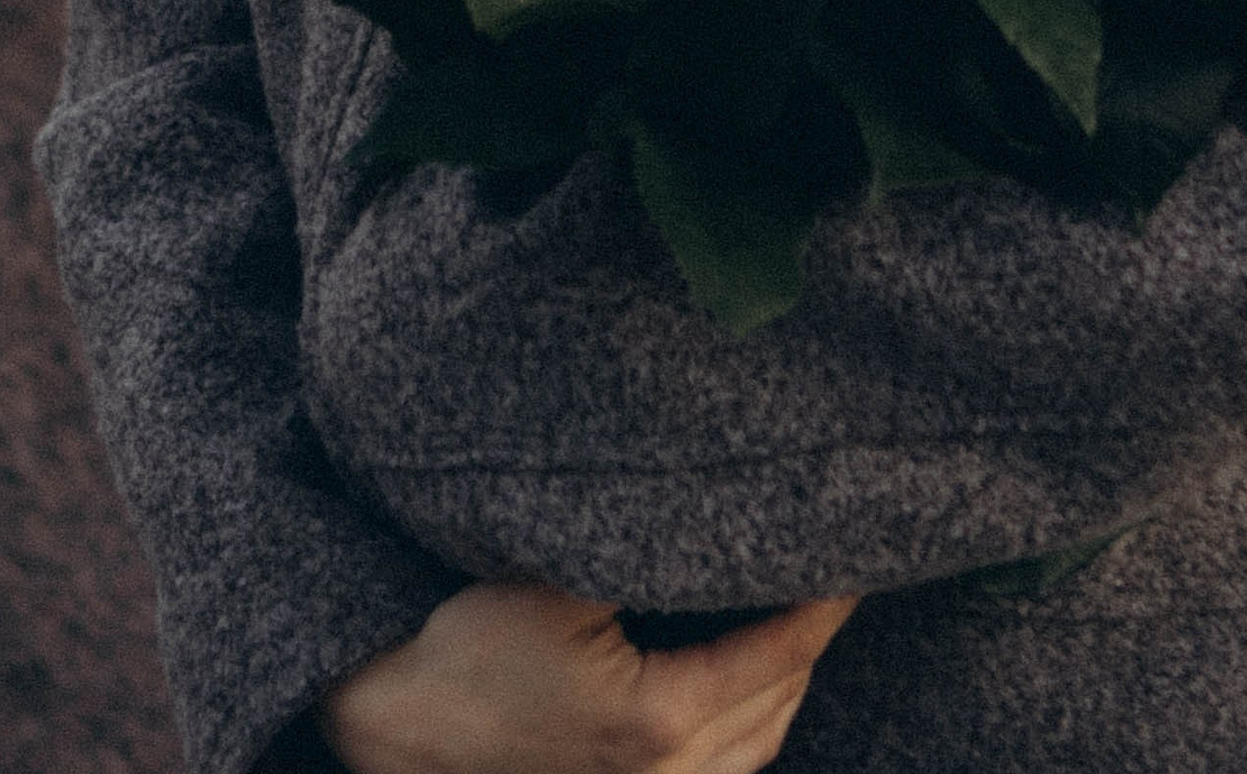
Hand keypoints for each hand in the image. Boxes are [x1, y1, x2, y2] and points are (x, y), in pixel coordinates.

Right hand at [316, 579, 857, 773]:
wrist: (388, 716)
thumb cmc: (466, 636)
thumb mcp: (562, 576)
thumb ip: (650, 548)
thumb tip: (717, 498)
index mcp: (657, 722)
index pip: (778, 654)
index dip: (823, 598)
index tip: (857, 550)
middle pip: (778, 704)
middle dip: (814, 636)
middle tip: (838, 567)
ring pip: (754, 752)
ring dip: (787, 686)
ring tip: (805, 615)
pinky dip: (748, 730)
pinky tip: (751, 683)